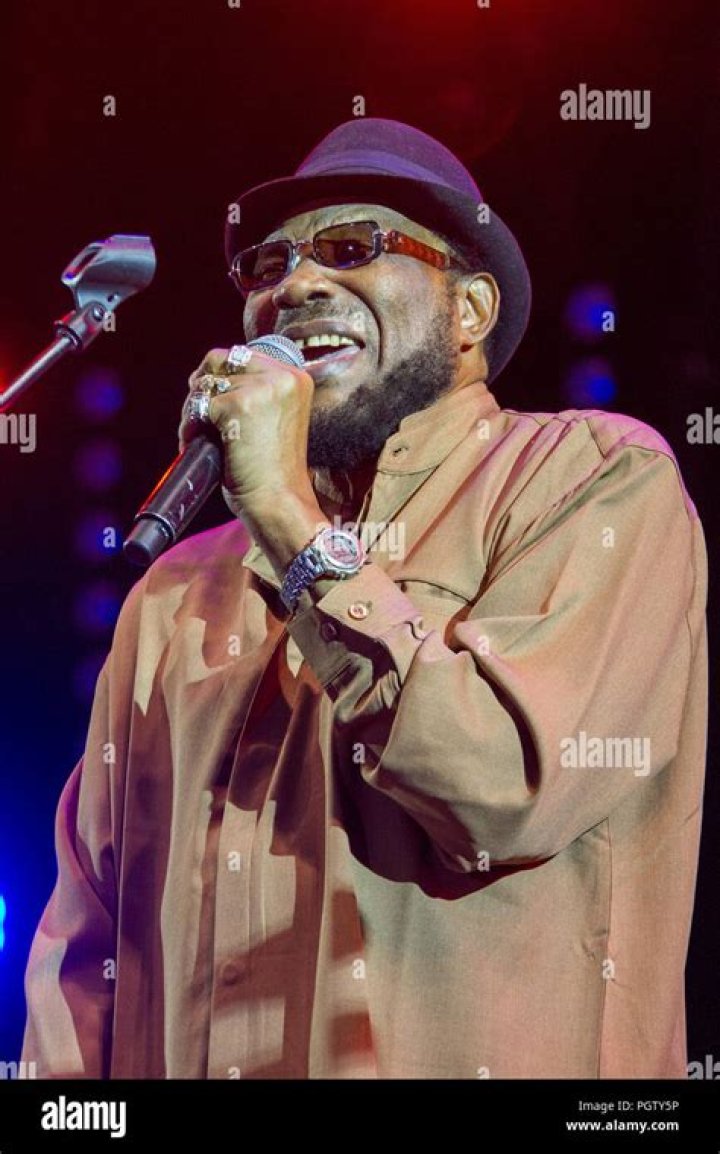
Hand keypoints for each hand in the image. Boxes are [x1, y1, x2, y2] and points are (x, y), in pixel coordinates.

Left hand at [179, 346, 318, 513]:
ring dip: (193, 411)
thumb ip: (254, 392)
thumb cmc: (272, 470)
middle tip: (202, 419)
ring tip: (203, 438)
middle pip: (217, 360)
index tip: (212, 401)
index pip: (240, 354)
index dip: (218, 375)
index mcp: (295, 377)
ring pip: (204, 384)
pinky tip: (203, 447)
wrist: (279, 501)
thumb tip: (205, 374)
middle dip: (202, 388)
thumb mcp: (273, 419)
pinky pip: (198, 407)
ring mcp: (261, 389)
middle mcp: (282, 376)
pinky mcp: (238, 405)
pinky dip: (190, 428)